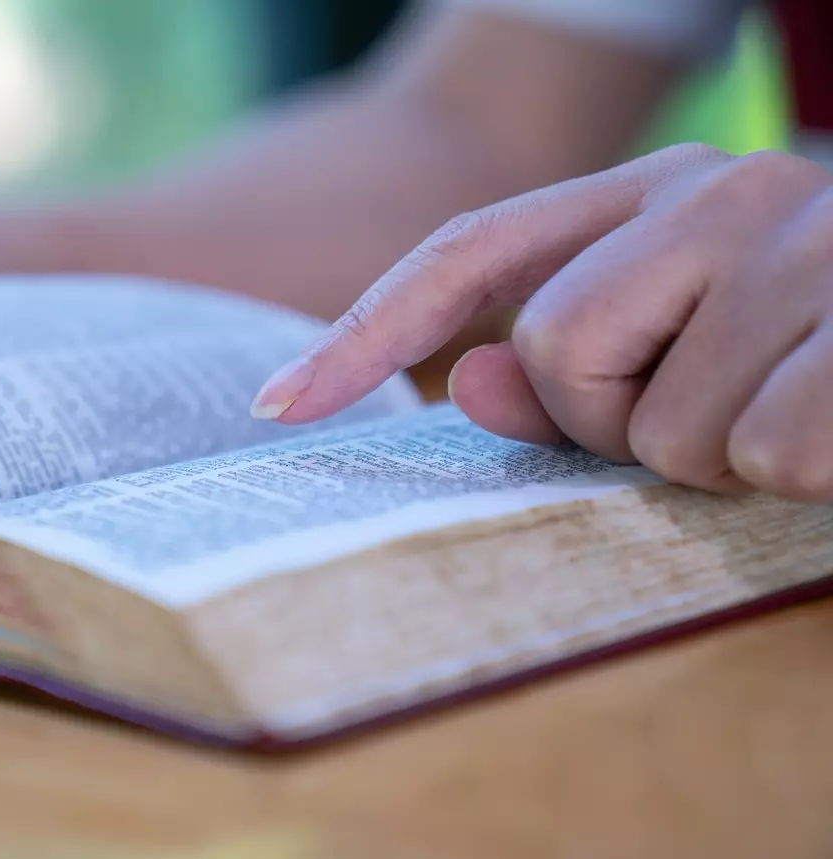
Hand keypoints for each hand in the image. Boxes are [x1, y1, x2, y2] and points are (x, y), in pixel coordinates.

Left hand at [251, 144, 832, 500]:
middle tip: (716, 410)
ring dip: (726, 458)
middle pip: (562, 353)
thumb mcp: (699, 336)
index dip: (362, 330)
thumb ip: (577, 362)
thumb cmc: (827, 337)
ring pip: (669, 429)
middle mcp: (723, 191)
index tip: (273, 409)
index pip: (469, 254)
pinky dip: (809, 476)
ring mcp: (807, 243)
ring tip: (801, 407)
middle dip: (623, 422)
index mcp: (656, 191)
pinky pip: (771, 455)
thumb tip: (475, 382)